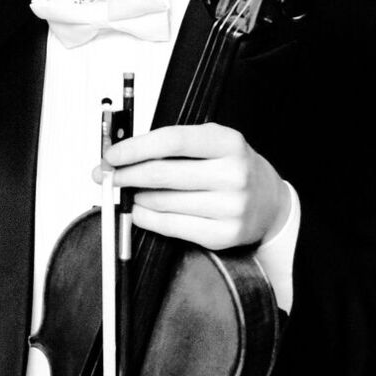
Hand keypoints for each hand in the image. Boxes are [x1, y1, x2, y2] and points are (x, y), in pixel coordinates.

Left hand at [98, 123, 290, 249]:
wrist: (270, 202)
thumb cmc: (230, 167)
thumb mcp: (210, 143)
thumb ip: (170, 144)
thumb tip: (120, 154)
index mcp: (228, 143)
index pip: (171, 141)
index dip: (134, 148)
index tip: (111, 155)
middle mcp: (233, 174)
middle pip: (160, 174)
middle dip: (124, 175)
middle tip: (105, 175)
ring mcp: (230, 207)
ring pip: (160, 202)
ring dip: (134, 196)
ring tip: (129, 191)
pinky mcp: (223, 234)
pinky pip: (169, 226)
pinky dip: (145, 217)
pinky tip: (140, 209)